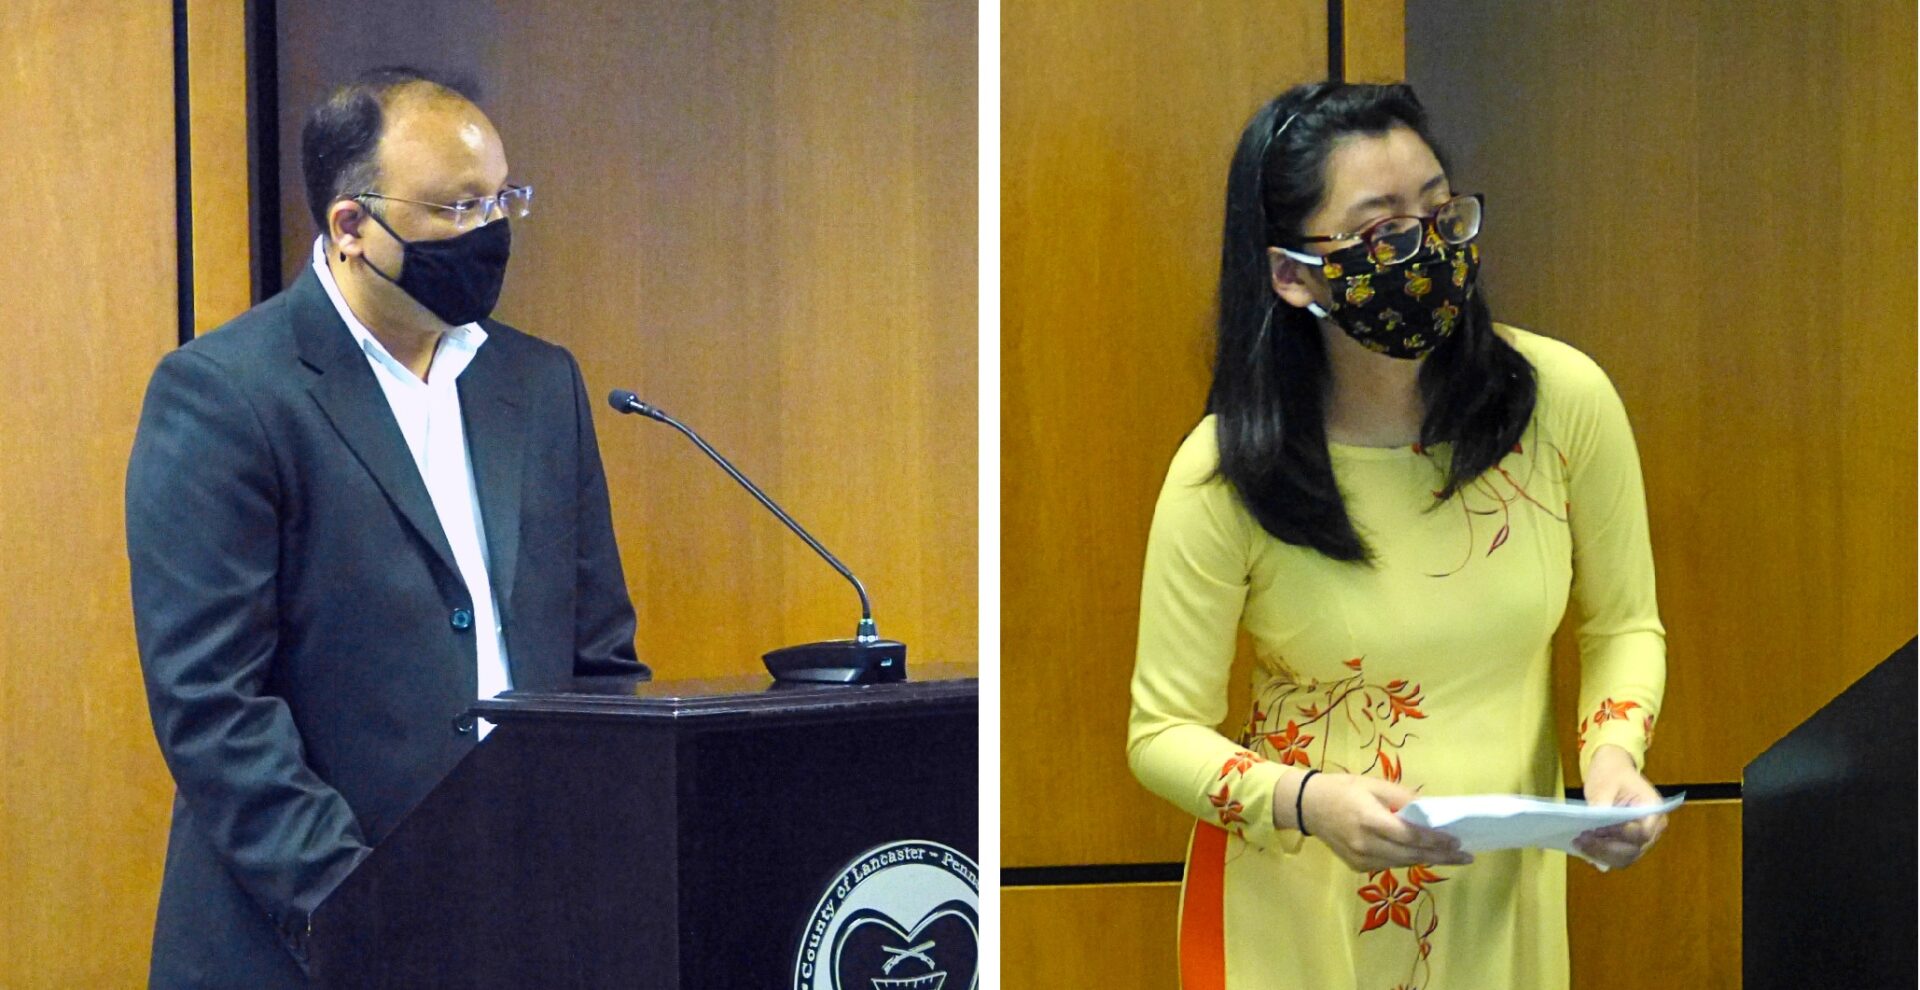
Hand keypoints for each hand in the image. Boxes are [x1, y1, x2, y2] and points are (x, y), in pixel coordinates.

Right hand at [1290, 772, 1473, 872]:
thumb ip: (1403, 798)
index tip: (1457, 840)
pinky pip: (1389, 864)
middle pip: (1411, 855)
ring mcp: (1361, 859)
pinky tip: (1420, 854)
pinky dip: (1406, 859)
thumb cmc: (1343, 789)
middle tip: (1465, 856)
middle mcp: (1366, 844)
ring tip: (1449, 856)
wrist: (1308, 806)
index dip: (1435, 840)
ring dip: (1426, 859)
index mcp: (1370, 820)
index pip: (1410, 836)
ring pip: (1402, 863)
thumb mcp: (1374, 785)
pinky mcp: (1357, 866)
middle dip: (1441, 856)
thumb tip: (1430, 809)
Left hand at [1573, 745, 1666, 868]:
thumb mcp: (1604, 785)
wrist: (1614, 769)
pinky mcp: (1631, 843)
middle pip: (1633, 850)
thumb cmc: (1612, 773)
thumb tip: (1594, 829)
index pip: (1640, 833)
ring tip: (1579, 843)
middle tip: (1580, 840)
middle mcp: (1654, 828)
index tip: (1595, 829)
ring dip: (1601, 855)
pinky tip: (1584, 848)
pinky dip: (1602, 855)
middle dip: (1605, 848)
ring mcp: (1644, 838)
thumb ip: (1601, 806)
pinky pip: (1619, 856)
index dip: (1618, 835)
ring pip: (1625, 858)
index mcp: (1653, 809)